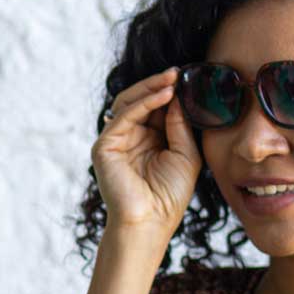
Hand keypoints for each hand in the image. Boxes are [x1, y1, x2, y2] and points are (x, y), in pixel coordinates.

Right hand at [90, 68, 202, 237]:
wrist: (151, 221)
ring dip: (150, 88)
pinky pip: (124, 116)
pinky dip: (144, 102)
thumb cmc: (169, 195)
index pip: (155, 107)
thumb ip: (180, 125)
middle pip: (139, 100)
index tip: (189, 77)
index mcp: (147, 140)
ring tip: (172, 79)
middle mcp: (129, 138)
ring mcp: (115, 141)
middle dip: (158, 84)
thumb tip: (177, 96)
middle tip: (178, 72)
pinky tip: (164, 95)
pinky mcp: (105, 147)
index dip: (170, 92)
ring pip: (128, 102)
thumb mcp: (186, 154)